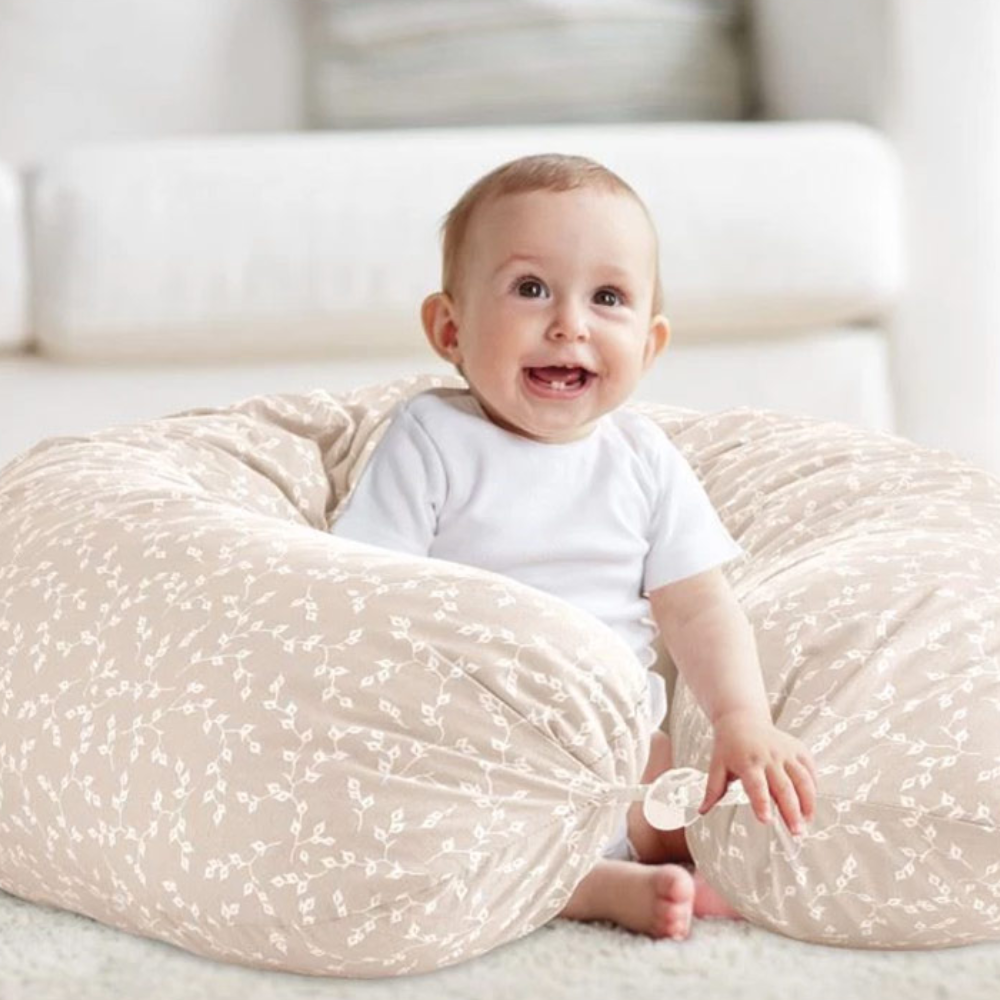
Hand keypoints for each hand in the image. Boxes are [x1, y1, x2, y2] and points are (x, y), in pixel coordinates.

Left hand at [699, 710, 817, 835]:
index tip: (766, 820)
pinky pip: (810, 770)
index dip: (761, 803)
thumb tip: (701, 811)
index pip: (756, 785)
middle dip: (791, 811)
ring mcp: (785, 752)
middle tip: (796, 833)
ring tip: (806, 822)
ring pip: (802, 779)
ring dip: (808, 802)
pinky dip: (814, 788)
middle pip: (783, 787)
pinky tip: (810, 805)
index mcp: (747, 762)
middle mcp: (768, 756)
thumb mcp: (717, 766)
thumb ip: (712, 790)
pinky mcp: (798, 749)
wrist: (742, 720)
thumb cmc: (728, 746)